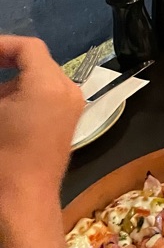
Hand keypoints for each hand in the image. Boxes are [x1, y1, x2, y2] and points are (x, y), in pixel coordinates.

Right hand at [0, 35, 82, 197]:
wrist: (22, 202)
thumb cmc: (1, 157)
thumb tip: (3, 90)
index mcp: (49, 84)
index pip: (28, 47)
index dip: (0, 45)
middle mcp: (69, 90)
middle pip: (35, 61)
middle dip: (3, 63)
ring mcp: (71, 107)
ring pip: (39, 79)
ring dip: (10, 80)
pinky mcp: (67, 122)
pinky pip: (44, 96)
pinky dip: (21, 95)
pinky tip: (2, 108)